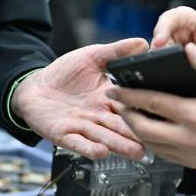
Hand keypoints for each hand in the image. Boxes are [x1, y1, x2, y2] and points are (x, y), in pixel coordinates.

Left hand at [11, 38, 147, 160]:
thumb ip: (116, 52)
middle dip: (136, 135)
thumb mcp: (93, 57)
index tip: (159, 114)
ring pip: (104, 137)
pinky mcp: (64, 134)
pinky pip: (78, 142)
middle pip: (120, 126)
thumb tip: (143, 42)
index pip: (128, 104)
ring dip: (120, 145)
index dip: (142, 109)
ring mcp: (82, 126)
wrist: (36, 85)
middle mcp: (98, 115)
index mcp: (108, 97)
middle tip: (154, 142)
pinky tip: (102, 152)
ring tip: (136, 151)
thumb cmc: (65, 73)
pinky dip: (89, 148)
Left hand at [107, 43, 195, 168]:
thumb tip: (188, 50)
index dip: (130, 95)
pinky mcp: (192, 162)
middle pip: (143, 128)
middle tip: (116, 101)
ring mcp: (189, 154)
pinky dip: (150, 140)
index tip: (115, 88)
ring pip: (149, 144)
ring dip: (135, 129)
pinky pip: (162, 153)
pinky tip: (147, 128)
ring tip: (127, 112)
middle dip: (125, 114)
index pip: (152, 103)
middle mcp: (189, 138)